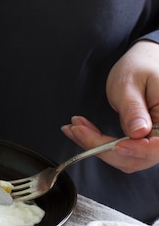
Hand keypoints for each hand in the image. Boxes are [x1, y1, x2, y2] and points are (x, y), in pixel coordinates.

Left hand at [61, 41, 158, 172]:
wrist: (140, 66)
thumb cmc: (139, 68)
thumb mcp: (131, 83)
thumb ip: (133, 109)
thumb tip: (138, 132)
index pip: (158, 145)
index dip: (137, 149)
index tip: (115, 145)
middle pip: (139, 156)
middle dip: (104, 148)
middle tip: (76, 130)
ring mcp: (154, 142)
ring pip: (127, 159)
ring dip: (98, 148)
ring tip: (75, 128)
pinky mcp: (142, 145)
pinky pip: (122, 153)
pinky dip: (100, 146)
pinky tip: (83, 133)